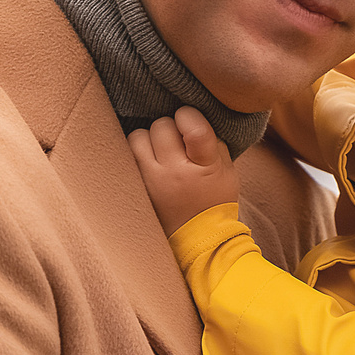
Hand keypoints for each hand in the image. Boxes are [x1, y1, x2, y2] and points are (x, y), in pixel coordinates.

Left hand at [126, 107, 237, 234]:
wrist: (198, 238)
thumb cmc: (215, 200)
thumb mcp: (228, 170)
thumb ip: (213, 142)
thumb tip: (191, 119)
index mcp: (204, 167)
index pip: (194, 128)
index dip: (189, 116)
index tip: (190, 123)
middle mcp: (174, 173)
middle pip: (161, 126)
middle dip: (170, 128)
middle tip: (178, 141)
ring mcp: (151, 181)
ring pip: (138, 136)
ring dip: (149, 138)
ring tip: (161, 150)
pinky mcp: (136, 187)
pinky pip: (127, 154)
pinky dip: (137, 151)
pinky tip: (150, 159)